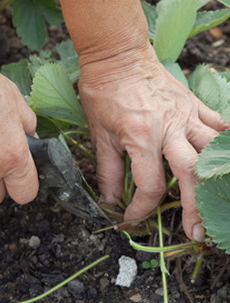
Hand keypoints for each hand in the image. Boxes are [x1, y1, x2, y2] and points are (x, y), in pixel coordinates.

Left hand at [79, 45, 229, 240]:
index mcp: (142, 136)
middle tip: (195, 231)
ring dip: (216, 179)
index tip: (133, 218)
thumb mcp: (100, 136)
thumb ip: (108, 171)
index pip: (150, 184)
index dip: (142, 208)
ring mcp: (187, 115)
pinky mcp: (195, 105)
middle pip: (191, 173)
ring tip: (216, 203)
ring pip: (212, 151)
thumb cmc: (105, 94)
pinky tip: (224, 163)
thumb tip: (110, 201)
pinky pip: (219, 125)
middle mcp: (170, 127)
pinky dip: (225, 145)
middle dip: (194, 207)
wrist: (118, 57)